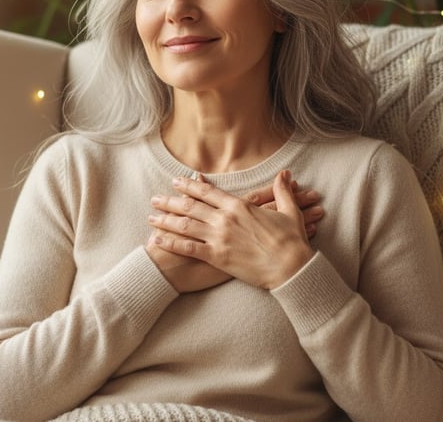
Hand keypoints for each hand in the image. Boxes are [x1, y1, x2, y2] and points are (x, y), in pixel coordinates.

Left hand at [147, 170, 315, 289]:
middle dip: (170, 201)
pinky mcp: (217, 257)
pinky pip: (188, 248)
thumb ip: (282, 191)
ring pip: (185, 225)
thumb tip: (285, 174)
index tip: (176, 181)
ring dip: (165, 220)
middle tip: (155, 199)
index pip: (207, 191)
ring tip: (150, 217)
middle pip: (190, 206)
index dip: (189, 185)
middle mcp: (224, 219)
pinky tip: (157, 240)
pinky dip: (171, 243)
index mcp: (238, 206)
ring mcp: (219, 238)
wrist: (291, 268)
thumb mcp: (288, 211)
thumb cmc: (291, 241)